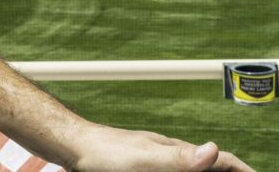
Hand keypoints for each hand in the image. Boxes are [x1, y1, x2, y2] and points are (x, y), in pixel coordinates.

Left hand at [72, 124, 253, 171]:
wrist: (74, 146)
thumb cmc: (107, 152)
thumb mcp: (146, 158)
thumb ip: (179, 157)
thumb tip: (213, 148)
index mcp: (178, 152)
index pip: (219, 160)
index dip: (241, 170)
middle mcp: (171, 156)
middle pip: (209, 168)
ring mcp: (155, 162)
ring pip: (188, 170)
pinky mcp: (140, 168)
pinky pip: (169, 171)